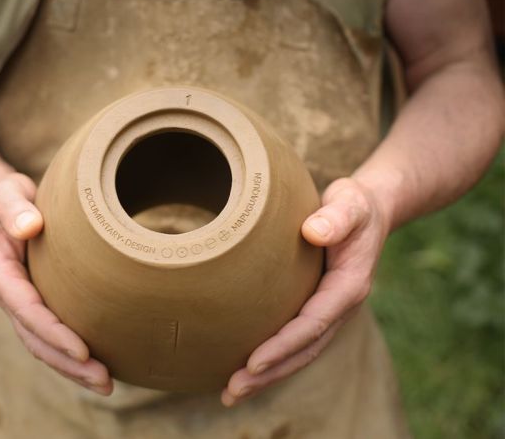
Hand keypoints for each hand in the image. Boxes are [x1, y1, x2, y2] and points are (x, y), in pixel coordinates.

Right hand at [0, 172, 112, 394]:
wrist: (0, 206)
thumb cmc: (6, 198)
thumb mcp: (5, 193)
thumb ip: (14, 207)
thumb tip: (29, 226)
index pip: (25, 309)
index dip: (52, 332)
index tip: (81, 350)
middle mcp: (8, 295)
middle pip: (35, 338)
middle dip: (67, 363)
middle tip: (104, 380)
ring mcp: (21, 304)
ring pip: (43, 345)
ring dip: (72, 368)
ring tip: (106, 383)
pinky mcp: (37, 304)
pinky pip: (51, 336)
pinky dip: (72, 355)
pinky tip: (99, 365)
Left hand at [221, 177, 390, 405]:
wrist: (366, 210)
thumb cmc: (354, 205)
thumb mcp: (350, 202)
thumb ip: (336, 216)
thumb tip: (314, 232)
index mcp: (348, 288)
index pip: (313, 324)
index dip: (284, 345)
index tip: (254, 361)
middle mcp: (338, 307)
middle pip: (303, 350)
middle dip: (269, 373)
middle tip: (232, 391)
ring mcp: (326, 311)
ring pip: (297, 352)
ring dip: (266, 375)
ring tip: (231, 393)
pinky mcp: (313, 307)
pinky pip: (292, 340)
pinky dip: (270, 359)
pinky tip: (243, 369)